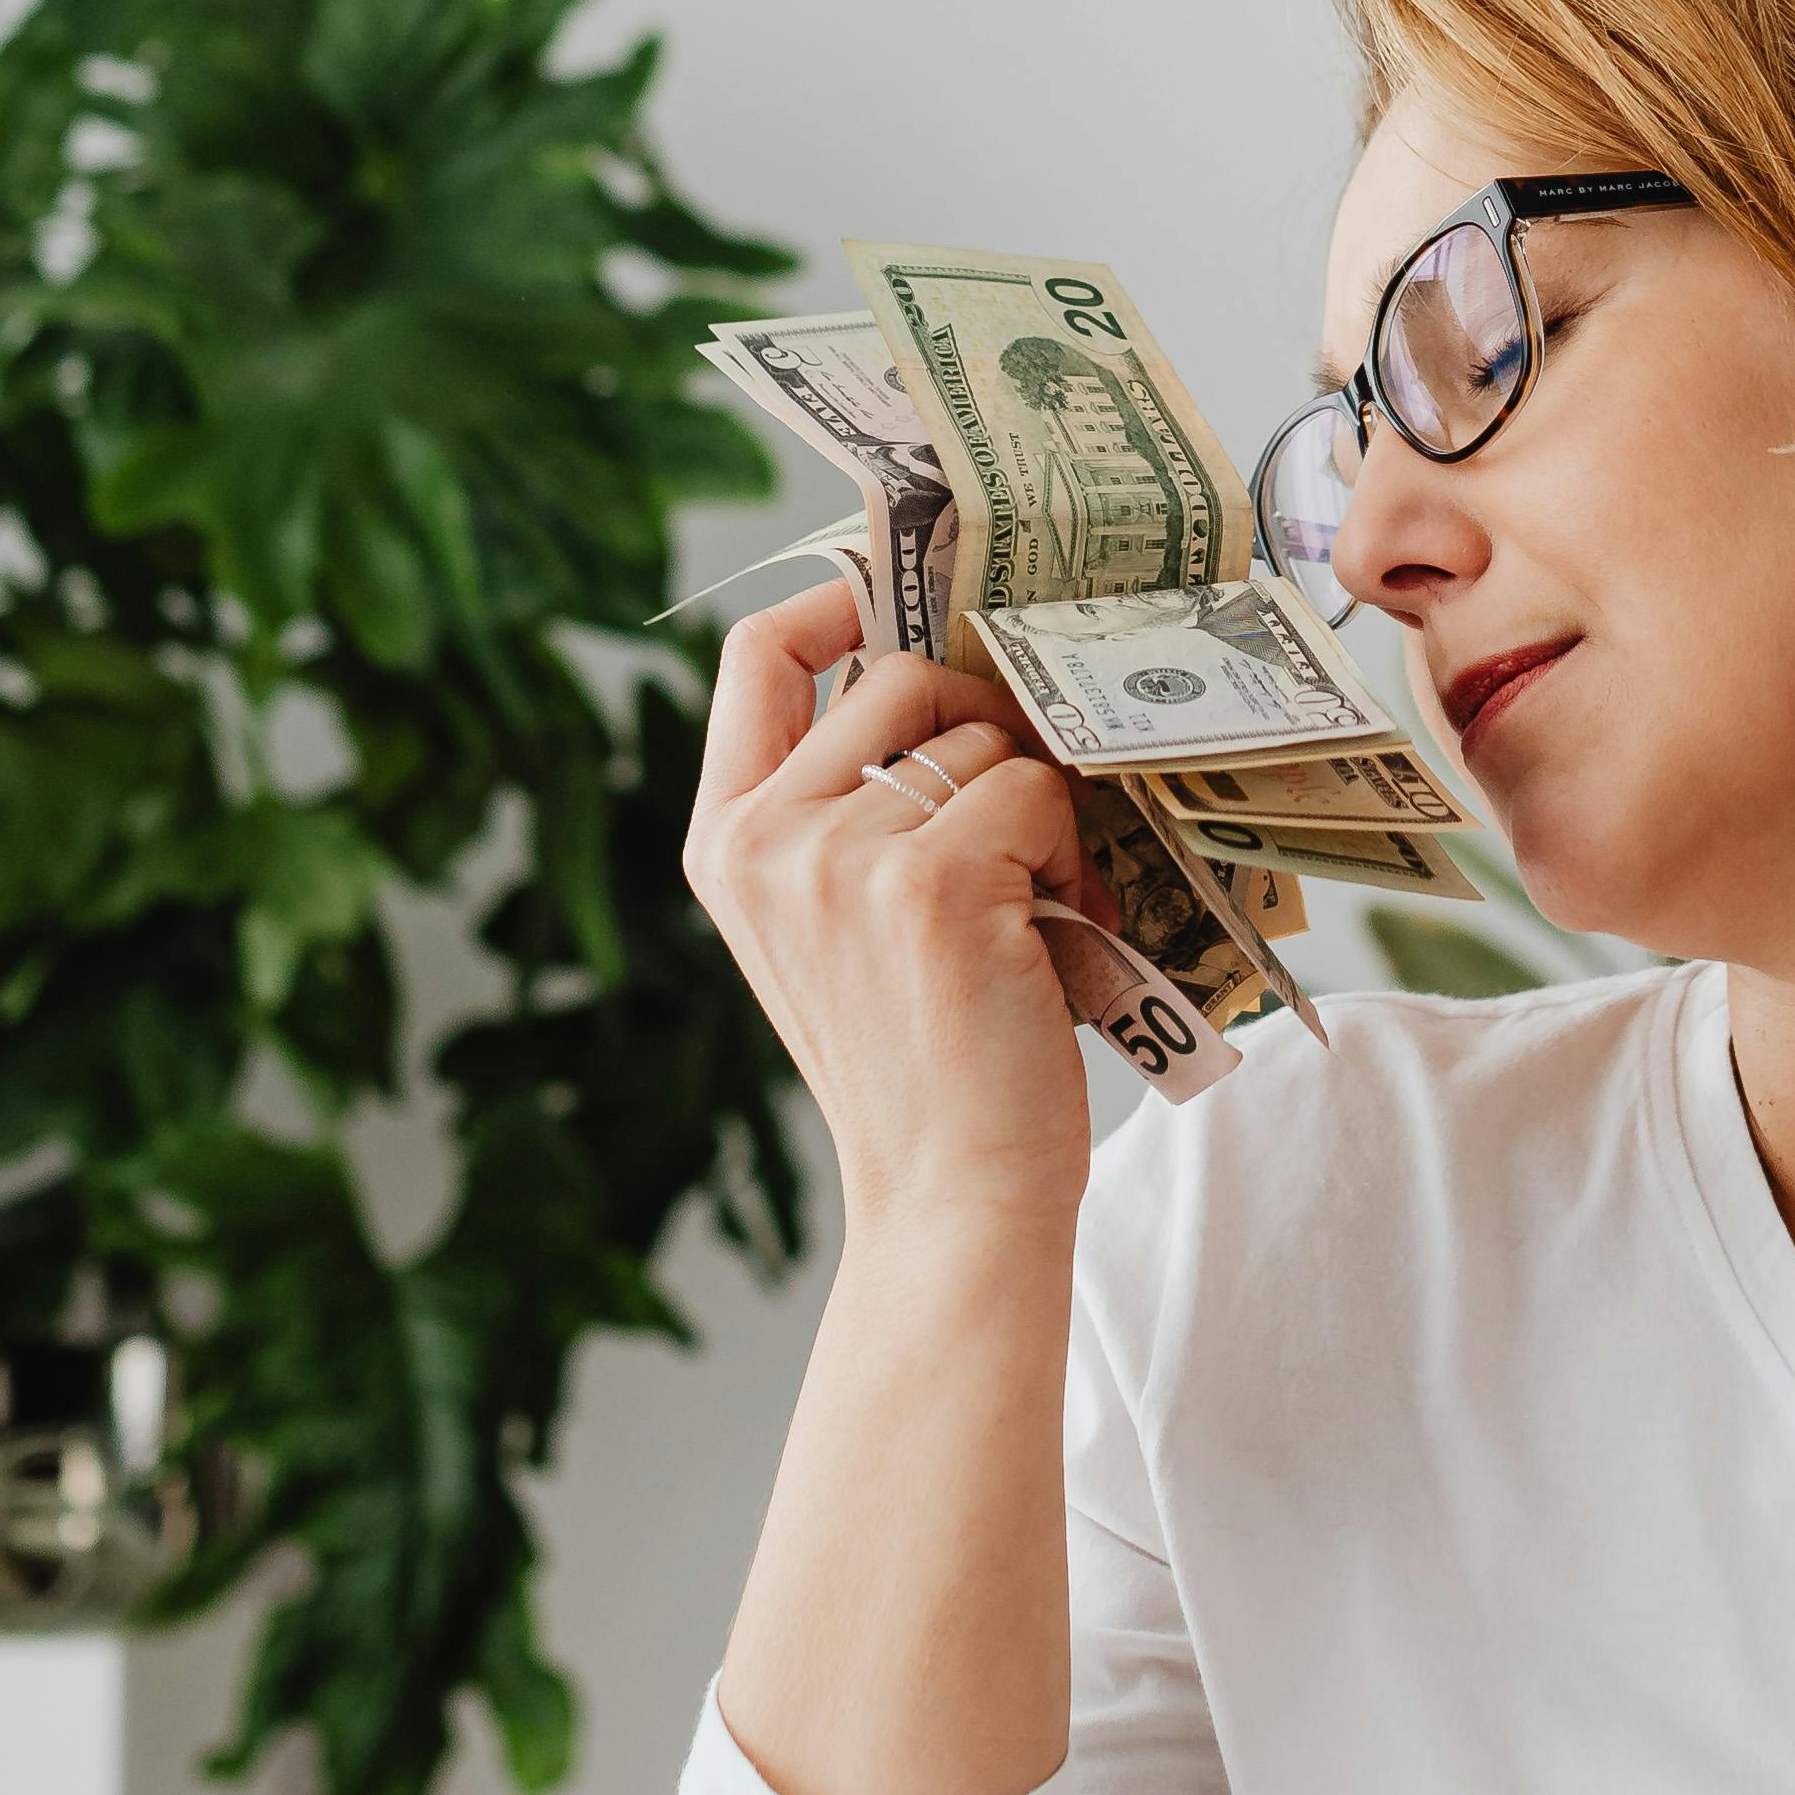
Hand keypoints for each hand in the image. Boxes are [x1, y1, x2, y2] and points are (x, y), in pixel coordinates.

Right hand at [687, 575, 1094, 1253]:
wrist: (953, 1197)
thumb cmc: (921, 1059)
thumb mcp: (836, 923)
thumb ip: (847, 805)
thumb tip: (951, 667)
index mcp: (724, 844)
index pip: (754, 655)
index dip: (838, 596)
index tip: (915, 598)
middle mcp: (765, 839)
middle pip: (897, 674)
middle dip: (983, 722)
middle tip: (1022, 811)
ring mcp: (842, 856)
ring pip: (982, 736)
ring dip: (1036, 804)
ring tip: (1037, 900)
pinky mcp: (934, 880)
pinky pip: (1036, 790)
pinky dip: (1069, 849)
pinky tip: (1058, 926)